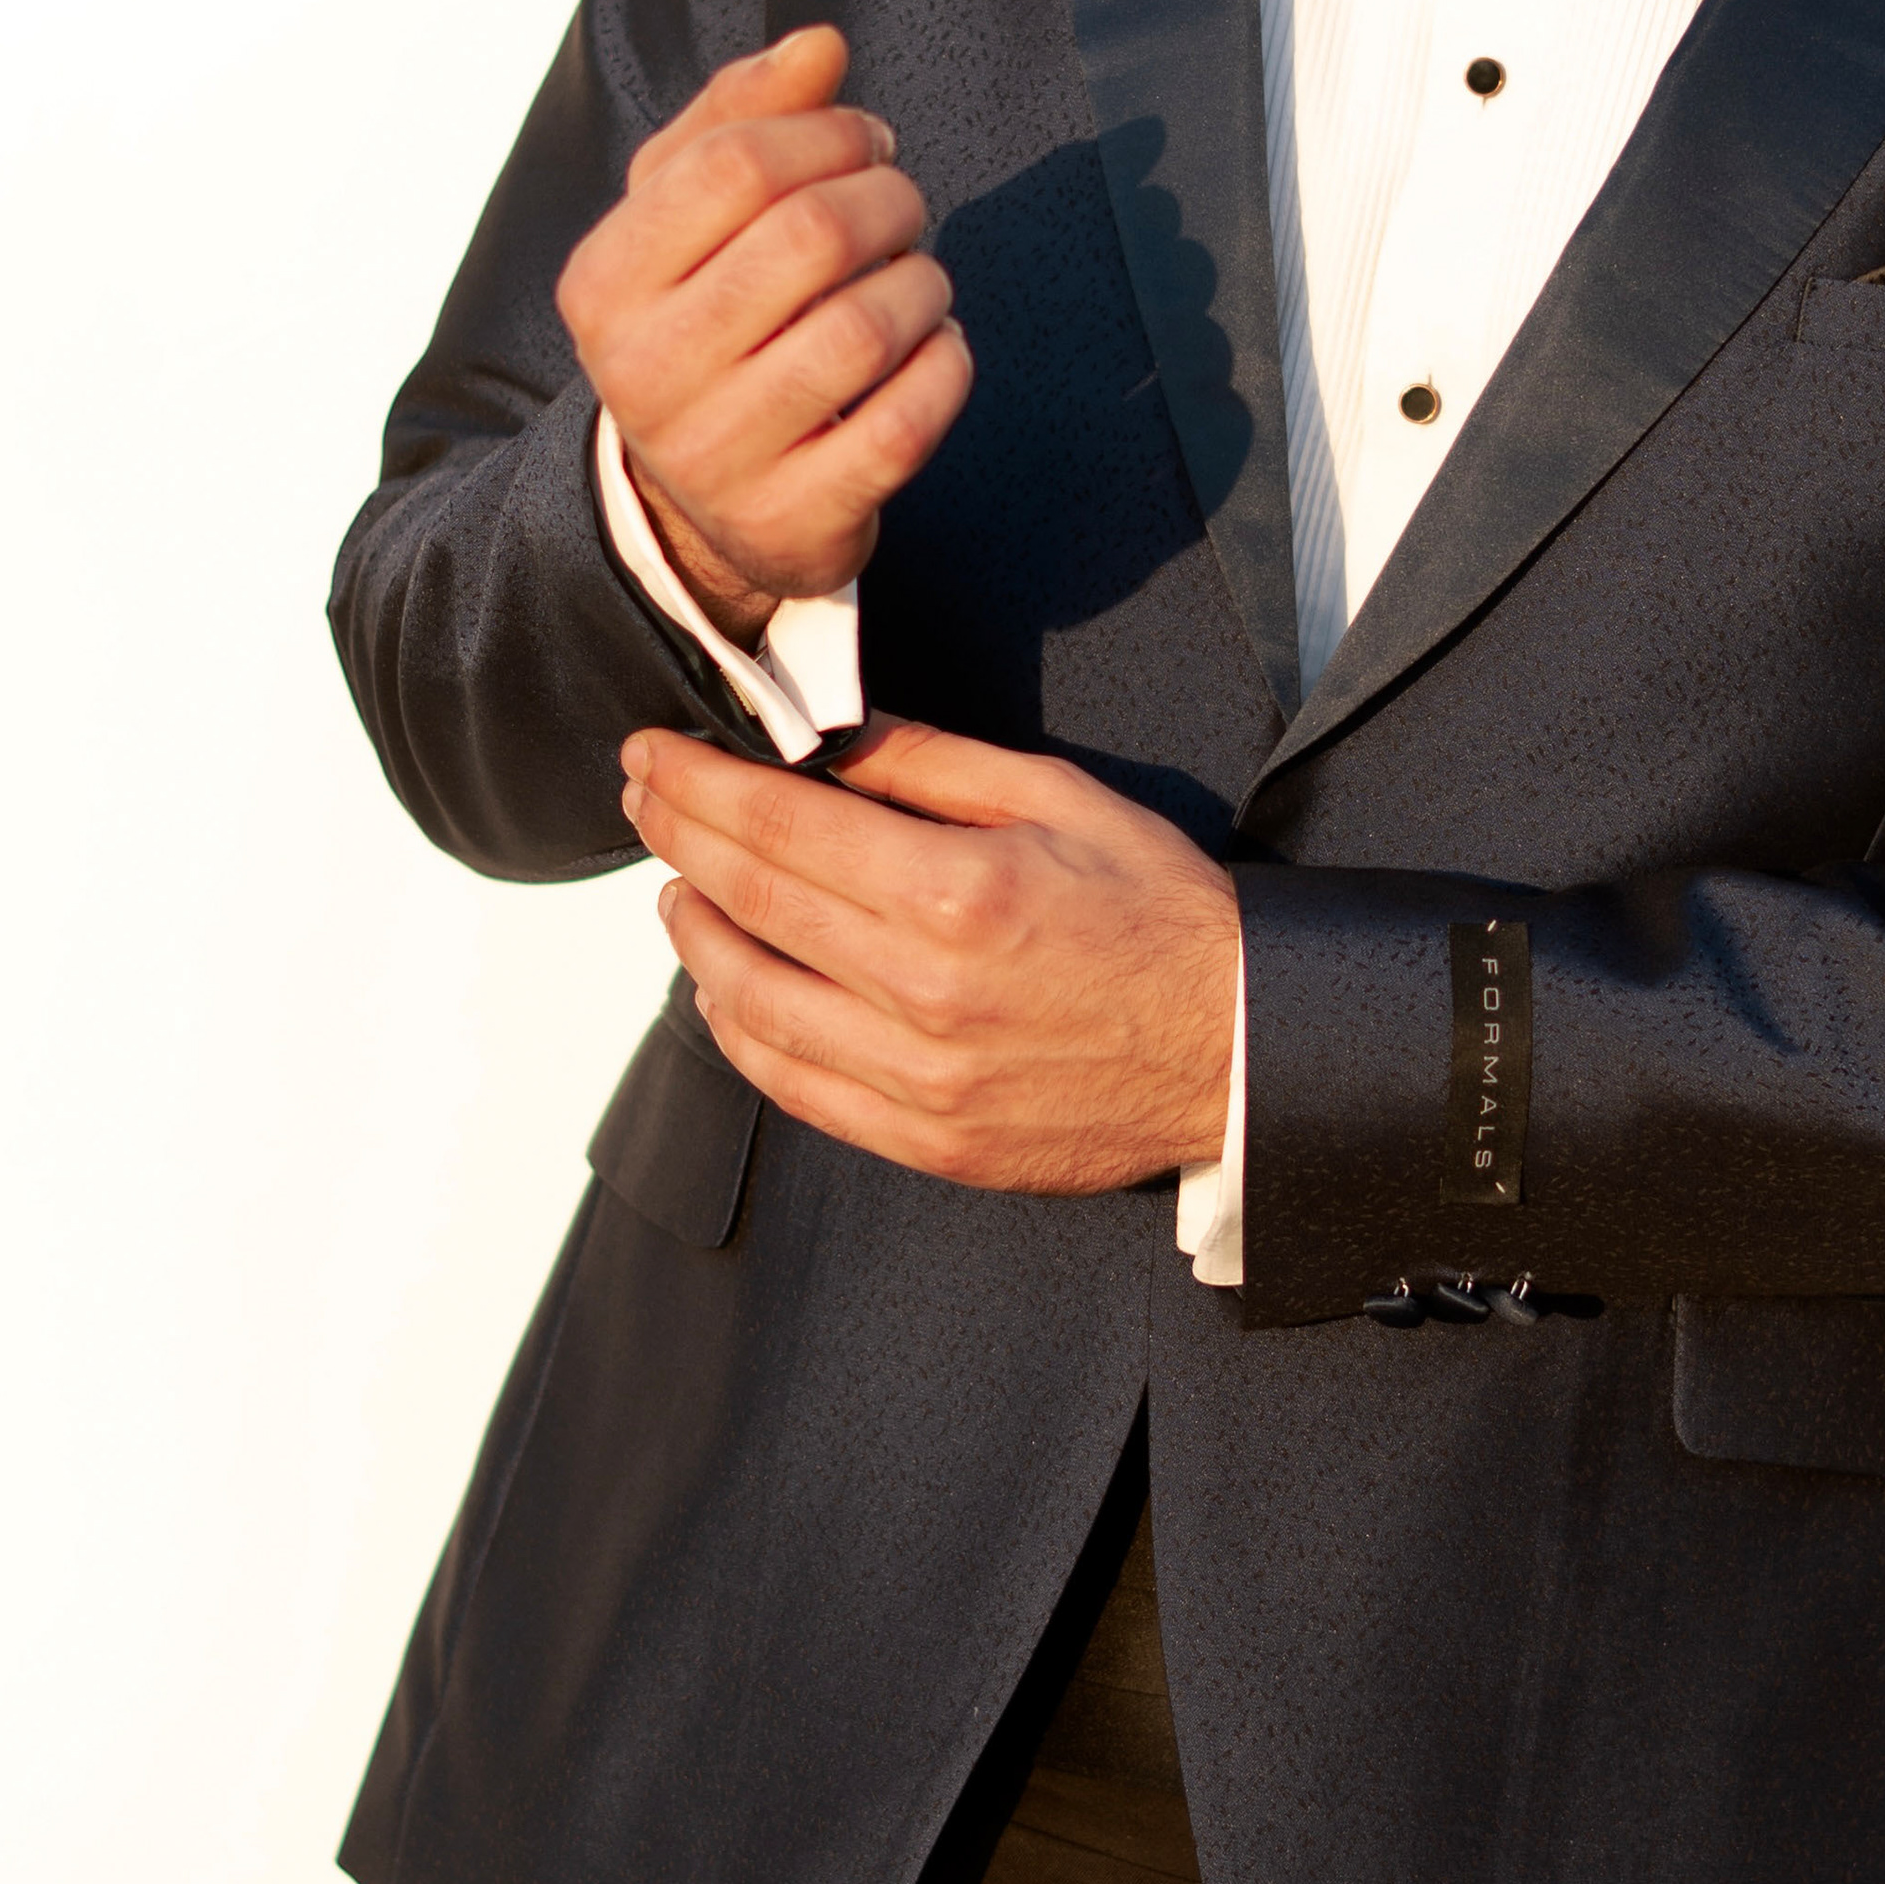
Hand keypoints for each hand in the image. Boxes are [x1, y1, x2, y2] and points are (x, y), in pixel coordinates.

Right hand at [557, 28, 970, 643]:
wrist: (693, 508)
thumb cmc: (703, 326)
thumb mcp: (686, 217)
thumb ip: (741, 116)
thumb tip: (820, 45)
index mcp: (606, 281)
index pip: (735, 163)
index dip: (830, 134)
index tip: (869, 140)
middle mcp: (646, 372)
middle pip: (809, 236)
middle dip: (890, 198)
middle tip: (906, 203)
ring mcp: (717, 455)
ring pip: (867, 330)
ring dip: (924, 283)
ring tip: (920, 279)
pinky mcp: (791, 520)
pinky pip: (905, 422)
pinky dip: (946, 366)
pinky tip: (937, 348)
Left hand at [624, 719, 1241, 1195]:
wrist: (1240, 1046)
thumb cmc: (1160, 913)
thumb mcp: (1057, 795)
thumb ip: (928, 764)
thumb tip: (823, 742)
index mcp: (957, 891)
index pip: (777, 827)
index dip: (696, 784)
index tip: (650, 755)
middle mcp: (923, 993)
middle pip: (747, 903)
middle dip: (677, 838)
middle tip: (645, 800)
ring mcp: (920, 1079)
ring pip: (749, 1004)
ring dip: (694, 938)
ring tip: (681, 890)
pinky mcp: (928, 1141)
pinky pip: (793, 1086)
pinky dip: (740, 1031)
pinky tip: (727, 988)